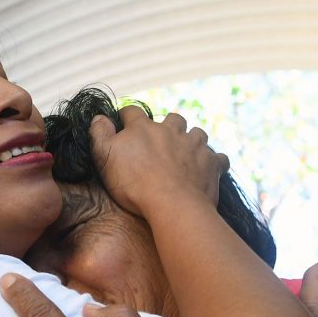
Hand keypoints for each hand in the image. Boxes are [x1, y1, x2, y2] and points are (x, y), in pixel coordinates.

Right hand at [89, 107, 227, 216]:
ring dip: (192, 141)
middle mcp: (171, 130)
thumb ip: (99, 134)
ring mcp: (194, 145)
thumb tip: (99, 117)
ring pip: (197, 134)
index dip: (126, 116)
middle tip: (161, 142)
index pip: (132, 112)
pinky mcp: (211, 163)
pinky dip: (213, 162)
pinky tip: (208, 169)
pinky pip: (218, 158)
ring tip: (186, 154)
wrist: (171, 205)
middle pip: (172, 119)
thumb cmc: (133, 184)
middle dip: (168, 126)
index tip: (123, 123)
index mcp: (143, 128)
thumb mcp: (104, 157)